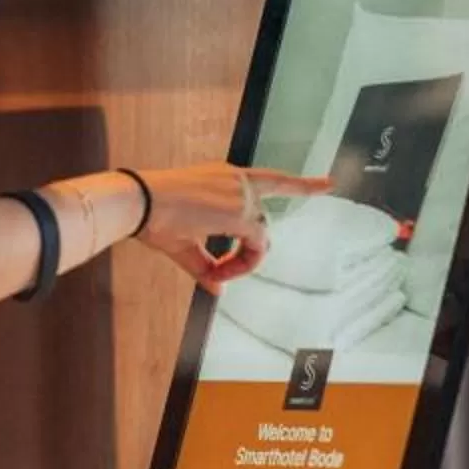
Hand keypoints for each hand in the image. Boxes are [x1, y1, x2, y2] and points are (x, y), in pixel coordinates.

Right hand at [131, 164, 332, 289]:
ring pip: (259, 234)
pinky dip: (241, 263)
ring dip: (243, 258)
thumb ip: (206, 266)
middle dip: (250, 250)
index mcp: (225, 178)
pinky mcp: (239, 210)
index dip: (305, 183)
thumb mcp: (183, 243)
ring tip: (216, 270)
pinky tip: (220, 270)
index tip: (329, 184)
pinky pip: (254, 245)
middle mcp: (237, 180)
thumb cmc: (152, 215)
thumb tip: (218, 291)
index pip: (274, 179)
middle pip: (262, 222)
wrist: (139, 201)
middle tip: (222, 271)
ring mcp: (240, 193)